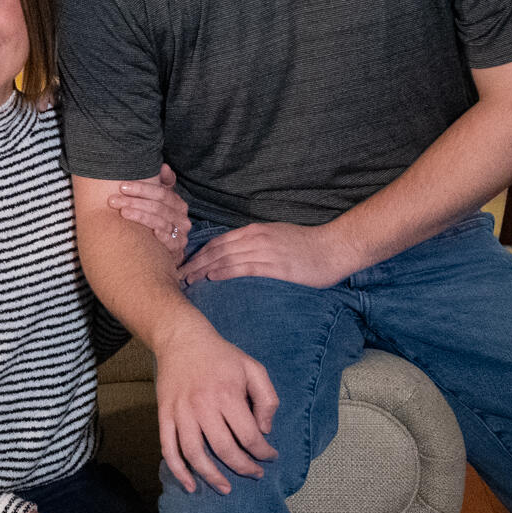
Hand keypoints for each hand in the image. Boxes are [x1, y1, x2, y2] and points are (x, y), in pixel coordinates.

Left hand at [108, 163, 190, 262]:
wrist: (163, 250)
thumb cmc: (157, 220)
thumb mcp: (160, 201)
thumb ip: (163, 183)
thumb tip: (164, 167)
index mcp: (178, 204)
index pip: (162, 193)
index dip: (142, 188)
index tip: (122, 186)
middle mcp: (182, 218)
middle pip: (158, 207)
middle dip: (134, 202)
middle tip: (114, 200)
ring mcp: (180, 234)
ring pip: (160, 222)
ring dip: (139, 216)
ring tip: (122, 212)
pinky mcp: (176, 249)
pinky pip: (168, 240)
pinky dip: (157, 234)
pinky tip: (145, 231)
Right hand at [152, 314, 278, 494]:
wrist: (181, 339)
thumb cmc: (221, 356)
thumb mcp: (253, 368)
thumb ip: (267, 399)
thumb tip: (264, 431)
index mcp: (227, 394)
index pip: (249, 436)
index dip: (262, 452)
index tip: (269, 456)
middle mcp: (202, 406)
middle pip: (224, 449)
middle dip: (243, 468)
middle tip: (254, 474)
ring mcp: (180, 412)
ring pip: (194, 454)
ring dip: (212, 476)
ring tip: (226, 488)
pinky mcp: (164, 414)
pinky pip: (168, 448)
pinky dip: (178, 470)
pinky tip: (190, 485)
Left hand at [178, 221, 359, 288]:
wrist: (334, 248)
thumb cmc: (306, 245)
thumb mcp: (275, 237)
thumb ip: (255, 244)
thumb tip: (234, 256)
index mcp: (253, 231)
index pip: (217, 242)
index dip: (198, 254)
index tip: (184, 266)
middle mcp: (255, 238)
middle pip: (216, 250)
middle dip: (194, 263)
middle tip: (177, 276)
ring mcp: (265, 250)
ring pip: (225, 258)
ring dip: (203, 270)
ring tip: (188, 281)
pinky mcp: (275, 265)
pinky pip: (244, 267)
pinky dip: (225, 271)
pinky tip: (212, 278)